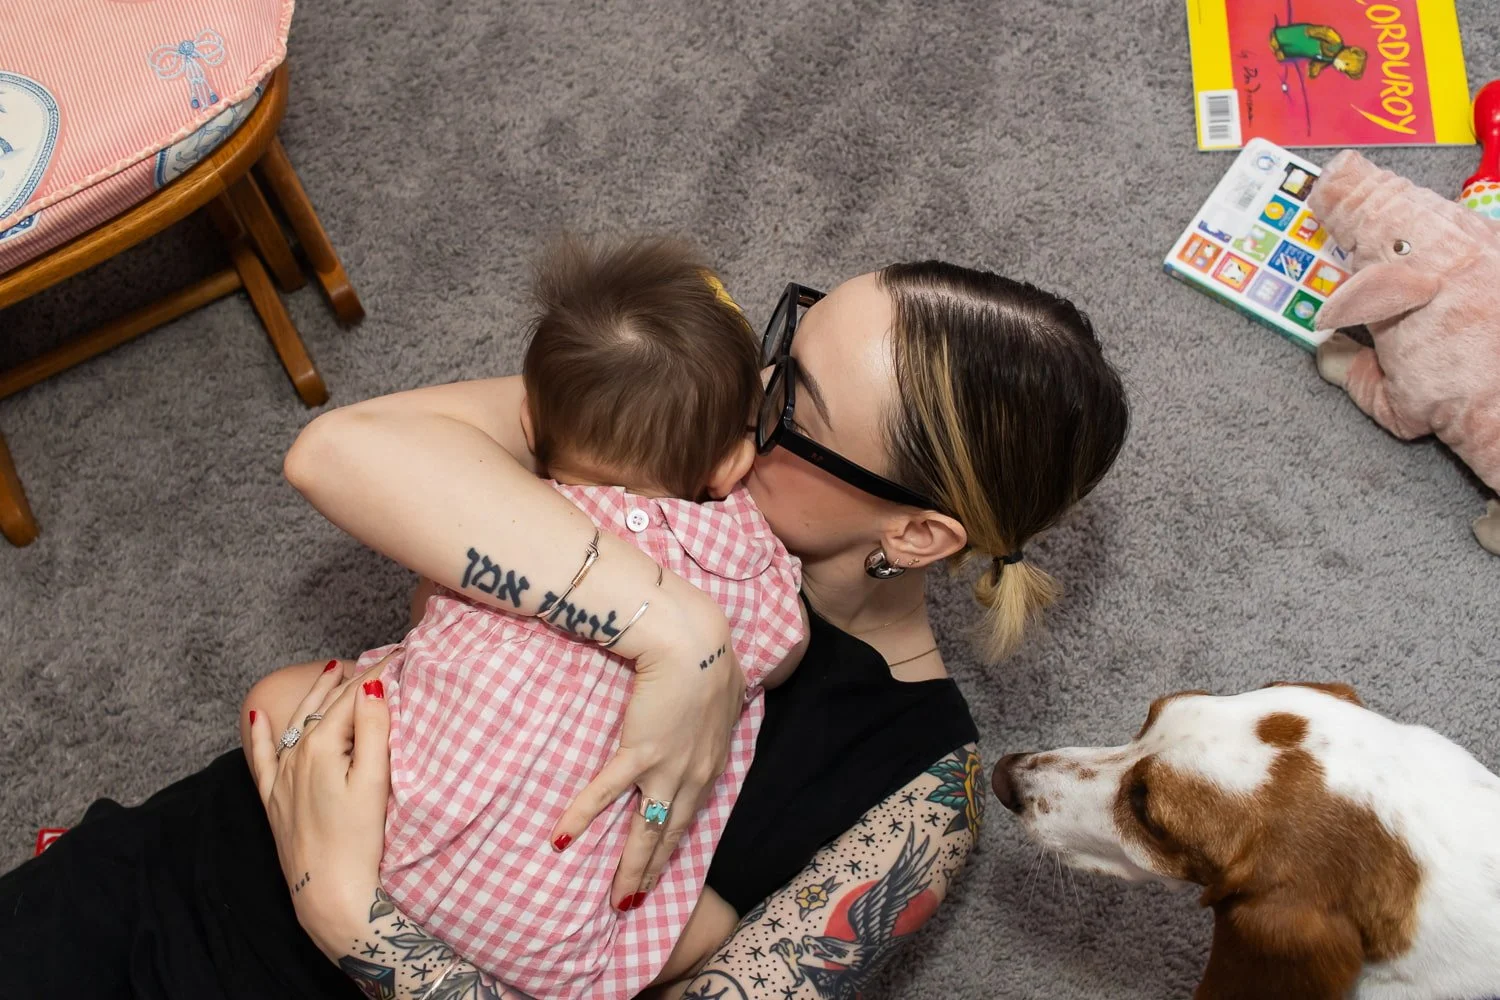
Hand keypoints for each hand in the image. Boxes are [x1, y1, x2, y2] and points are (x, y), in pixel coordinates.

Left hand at [247, 652, 395, 956]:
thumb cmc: (359, 844)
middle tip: (380, 657)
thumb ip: (372, 730)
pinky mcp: (275, 801)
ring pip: (298, 723)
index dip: (379, 672)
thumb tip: (372, 685)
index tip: (403, 653)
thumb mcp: (374, 783)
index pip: (353, 697)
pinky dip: (260, 734)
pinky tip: (257, 715)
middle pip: (326, 707)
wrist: (329, 898)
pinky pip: (261, 758)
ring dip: (316, 696)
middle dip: (351, 679)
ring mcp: (282, 779)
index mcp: (321, 747)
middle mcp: (296, 756)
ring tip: (332, 670)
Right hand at [550, 594, 744, 909]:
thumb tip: (717, 706)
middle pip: (670, 835)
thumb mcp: (725, 693)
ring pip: (647, 830)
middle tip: (634, 902)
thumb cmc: (710, 659)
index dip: (674, 846)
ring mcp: (668, 768)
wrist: (694, 644)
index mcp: (711, 763)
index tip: (661, 870)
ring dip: (631, 867)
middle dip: (652, 871)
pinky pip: (606, 791)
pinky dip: (583, 815)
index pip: (690, 816)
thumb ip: (717, 711)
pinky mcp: (640, 752)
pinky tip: (561, 838)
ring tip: (617, 899)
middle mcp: (694, 776)